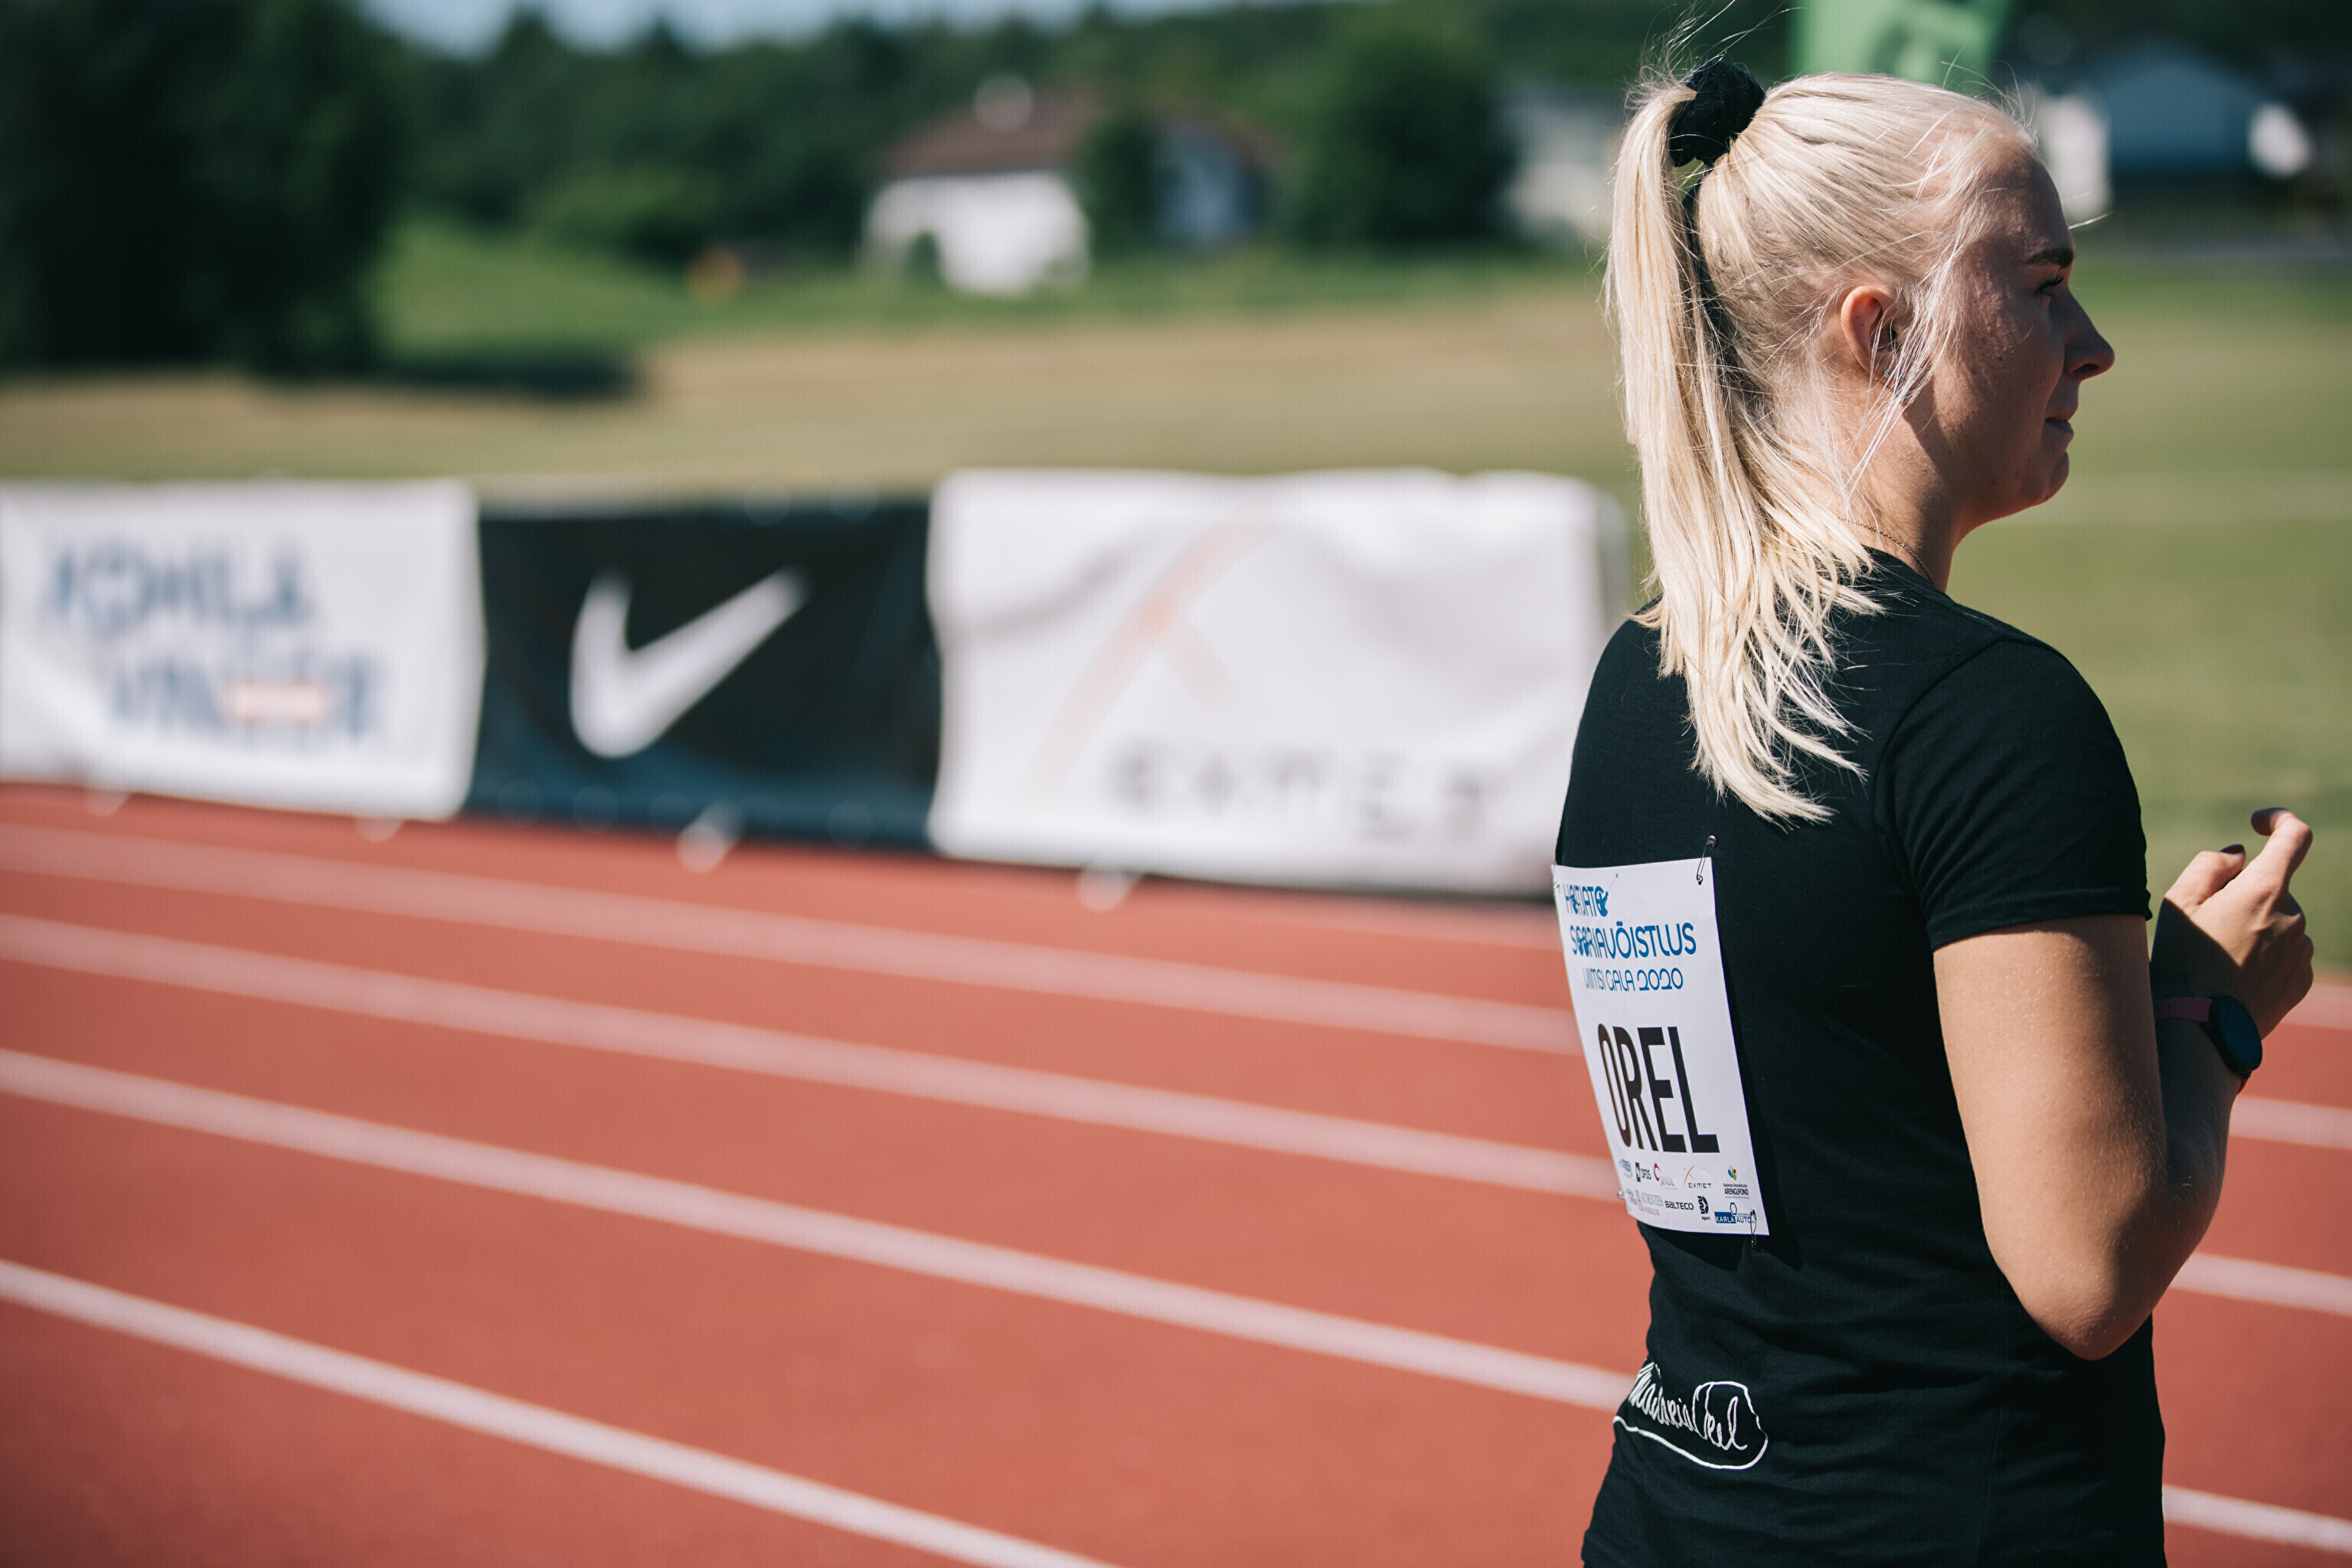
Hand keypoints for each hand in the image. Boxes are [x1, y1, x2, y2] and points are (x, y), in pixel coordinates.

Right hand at [2151, 808, 2315, 1035]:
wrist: (2200, 1027)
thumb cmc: (2183, 960)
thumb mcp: (2179, 901)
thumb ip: (2211, 864)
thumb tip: (2240, 857)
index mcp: (2266, 889)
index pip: (2296, 836)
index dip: (2280, 821)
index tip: (2258, 826)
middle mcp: (2295, 916)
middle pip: (2274, 888)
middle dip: (2245, 895)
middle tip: (2207, 924)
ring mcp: (2302, 950)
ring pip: (2279, 922)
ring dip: (2254, 928)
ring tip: (2218, 958)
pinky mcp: (2302, 980)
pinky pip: (2286, 954)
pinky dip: (2263, 957)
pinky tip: (2234, 977)